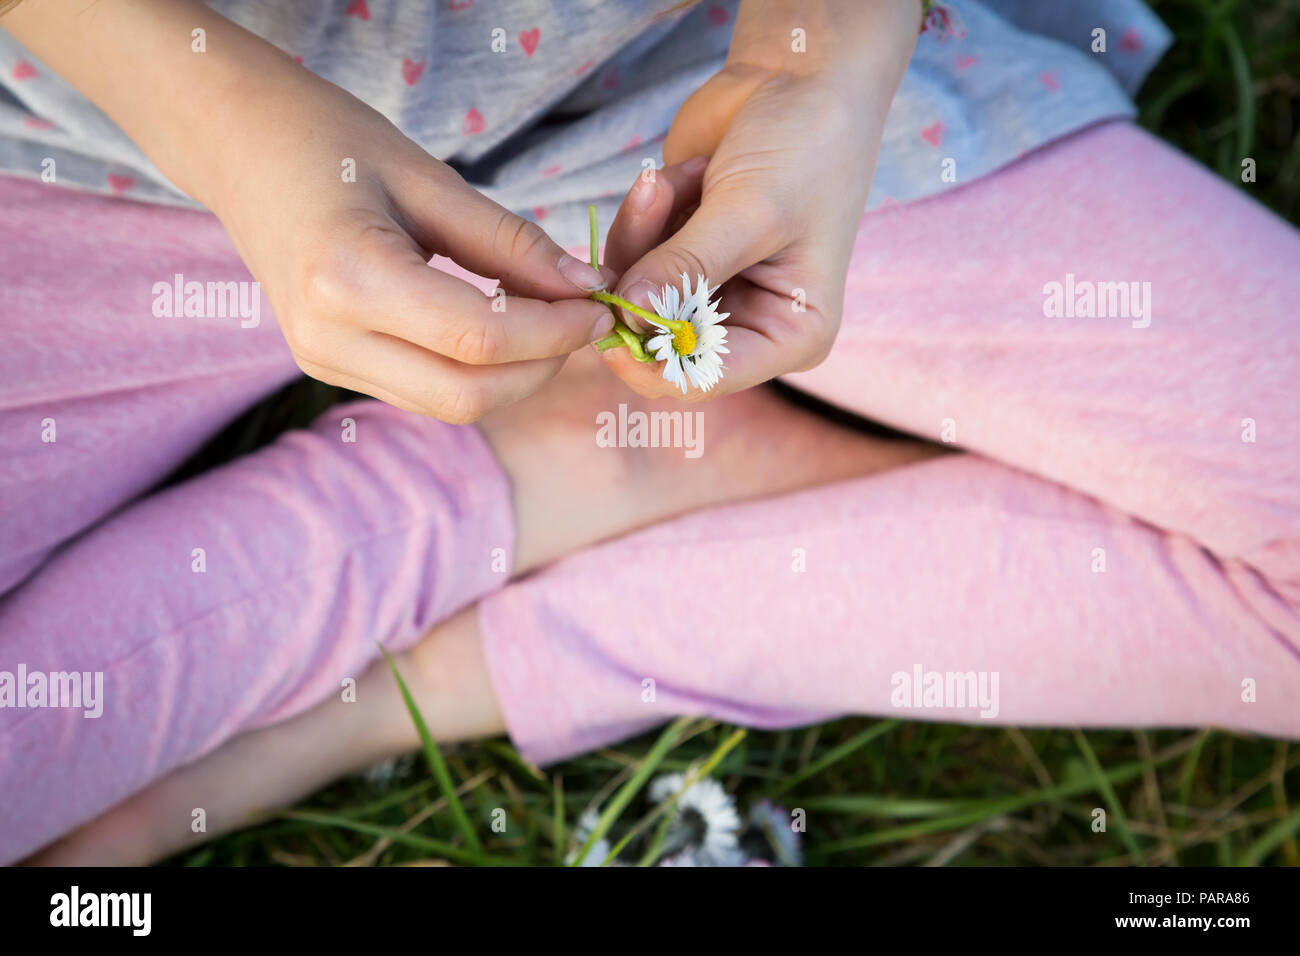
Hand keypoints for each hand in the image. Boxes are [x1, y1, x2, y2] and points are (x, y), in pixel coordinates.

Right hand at [6, 0, 613, 423]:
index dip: (555, 331)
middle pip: (467, 396)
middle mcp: (327, 337)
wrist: (237, 147)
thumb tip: (586, 287)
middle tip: (581, 320)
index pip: (479, 338)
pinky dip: (476, 370)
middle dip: (541, 367)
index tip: (600, 306)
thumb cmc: (328, 142)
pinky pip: (423, 391)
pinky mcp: (327, 367)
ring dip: (513, 376)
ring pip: (449, 405)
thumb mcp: (428, 177)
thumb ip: (510, 241)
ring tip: (547, 319)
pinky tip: (501, 326)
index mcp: (347, 279)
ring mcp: (321, 361)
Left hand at [600, 0, 918, 399]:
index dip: (650, 357)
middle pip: (660, 341)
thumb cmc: (805, 146)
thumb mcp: (750, 210)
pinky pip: (632, 258)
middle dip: (642, 282)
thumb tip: (627, 312)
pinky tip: (673, 176)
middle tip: (649, 214)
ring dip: (641, 235)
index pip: (705, 376)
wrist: (800, 77)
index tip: (613, 312)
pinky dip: (643, 217)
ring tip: (669, 182)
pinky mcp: (681, 255)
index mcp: (790, 334)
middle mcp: (750, 323)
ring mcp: (712, 289)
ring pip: (637, 297)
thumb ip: (687, 266)